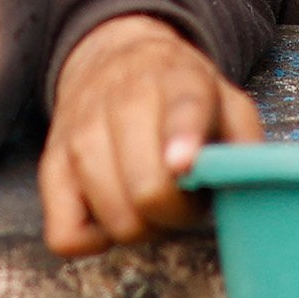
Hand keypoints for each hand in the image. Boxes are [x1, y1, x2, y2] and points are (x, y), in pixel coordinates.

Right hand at [38, 14, 263, 257]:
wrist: (113, 57)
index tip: (183, 164)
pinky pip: (65, 234)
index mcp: (178, 80)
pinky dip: (94, 240)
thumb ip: (245, 139)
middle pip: (148, 188)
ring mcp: (79, 132)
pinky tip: (112, 215)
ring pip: (112, 216)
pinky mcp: (51, 163)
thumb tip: (247, 183)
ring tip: (151, 202)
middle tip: (184, 200)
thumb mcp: (226, 101)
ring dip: (141, 226)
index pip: (181, 109)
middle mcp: (122, 99)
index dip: (181, 139)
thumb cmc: (180, 97)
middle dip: (177, 211)